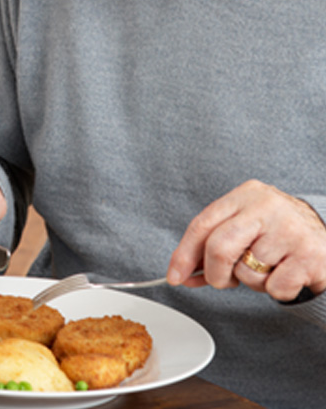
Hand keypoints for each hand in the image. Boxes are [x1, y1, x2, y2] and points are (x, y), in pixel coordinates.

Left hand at [167, 179, 325, 300]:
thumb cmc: (279, 234)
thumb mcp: (246, 227)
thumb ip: (213, 246)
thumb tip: (181, 273)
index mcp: (245, 194)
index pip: (203, 224)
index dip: (184, 253)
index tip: (174, 276)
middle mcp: (266, 206)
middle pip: (219, 247)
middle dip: (214, 273)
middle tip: (223, 281)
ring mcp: (290, 229)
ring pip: (247, 271)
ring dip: (254, 282)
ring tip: (270, 268)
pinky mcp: (310, 255)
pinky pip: (275, 288)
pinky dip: (277, 291)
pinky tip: (289, 274)